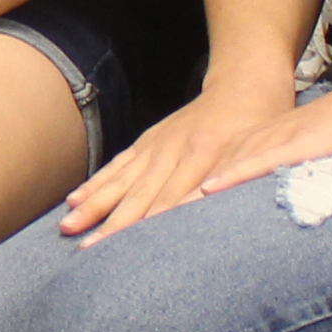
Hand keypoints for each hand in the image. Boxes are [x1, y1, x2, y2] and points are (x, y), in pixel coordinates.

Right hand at [58, 69, 331, 236]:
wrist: (246, 81)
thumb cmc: (263, 124)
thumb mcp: (263, 154)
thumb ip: (239, 184)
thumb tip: (225, 228)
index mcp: (205, 154)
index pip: (171, 199)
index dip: (146, 225)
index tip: (123, 250)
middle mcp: (174, 150)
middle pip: (138, 194)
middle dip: (111, 224)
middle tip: (86, 250)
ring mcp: (157, 144)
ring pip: (121, 179)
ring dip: (93, 204)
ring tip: (68, 226)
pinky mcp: (150, 140)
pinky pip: (119, 164)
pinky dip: (97, 181)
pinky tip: (75, 198)